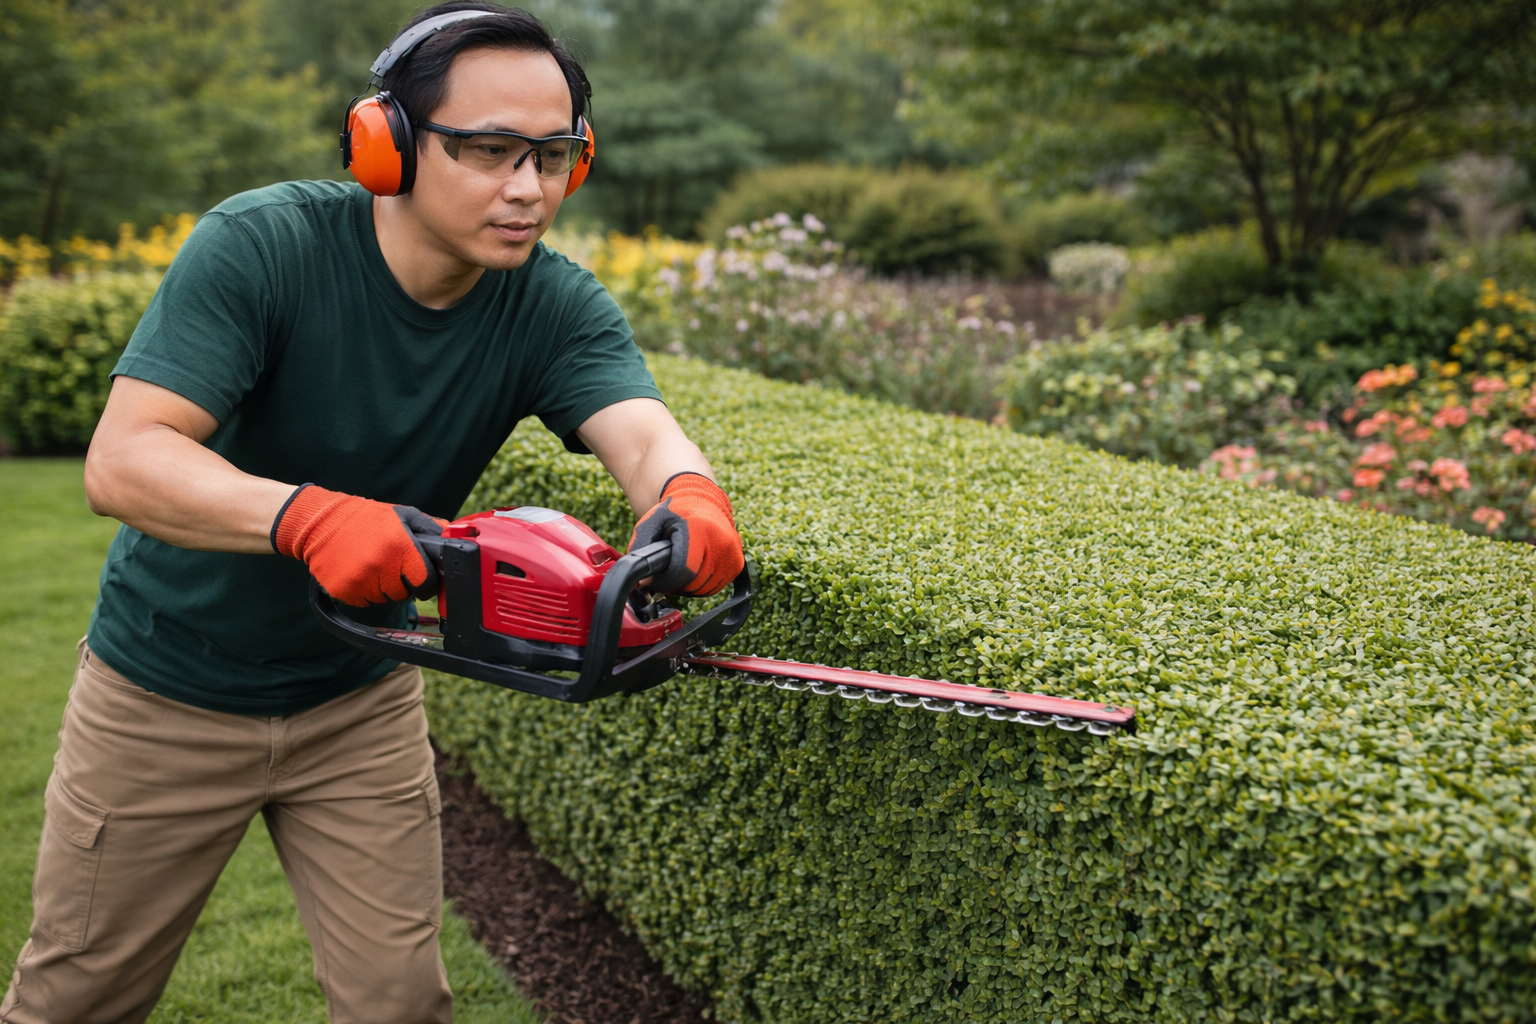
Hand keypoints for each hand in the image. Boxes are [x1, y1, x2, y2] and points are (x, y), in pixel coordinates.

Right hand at [272, 484, 445, 606]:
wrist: (319, 523)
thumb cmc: (364, 518)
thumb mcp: (402, 515)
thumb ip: (430, 528)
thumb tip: (454, 540)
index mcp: (400, 547)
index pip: (425, 582)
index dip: (425, 581)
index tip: (420, 577)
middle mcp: (381, 566)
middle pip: (404, 593)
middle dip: (401, 582)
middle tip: (389, 563)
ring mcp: (360, 581)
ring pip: (383, 599)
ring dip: (381, 588)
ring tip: (371, 565)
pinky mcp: (343, 591)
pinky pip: (363, 602)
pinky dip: (363, 592)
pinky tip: (357, 572)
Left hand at [628, 473, 743, 596]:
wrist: (703, 500)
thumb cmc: (675, 512)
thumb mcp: (652, 523)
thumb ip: (642, 549)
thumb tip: (642, 583)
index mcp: (699, 530)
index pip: (682, 570)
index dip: (665, 580)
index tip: (656, 579)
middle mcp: (720, 542)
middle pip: (693, 583)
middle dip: (676, 584)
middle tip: (666, 574)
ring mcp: (731, 554)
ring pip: (705, 588)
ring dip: (689, 586)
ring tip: (680, 570)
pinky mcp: (736, 563)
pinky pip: (717, 586)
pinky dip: (702, 584)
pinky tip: (694, 571)